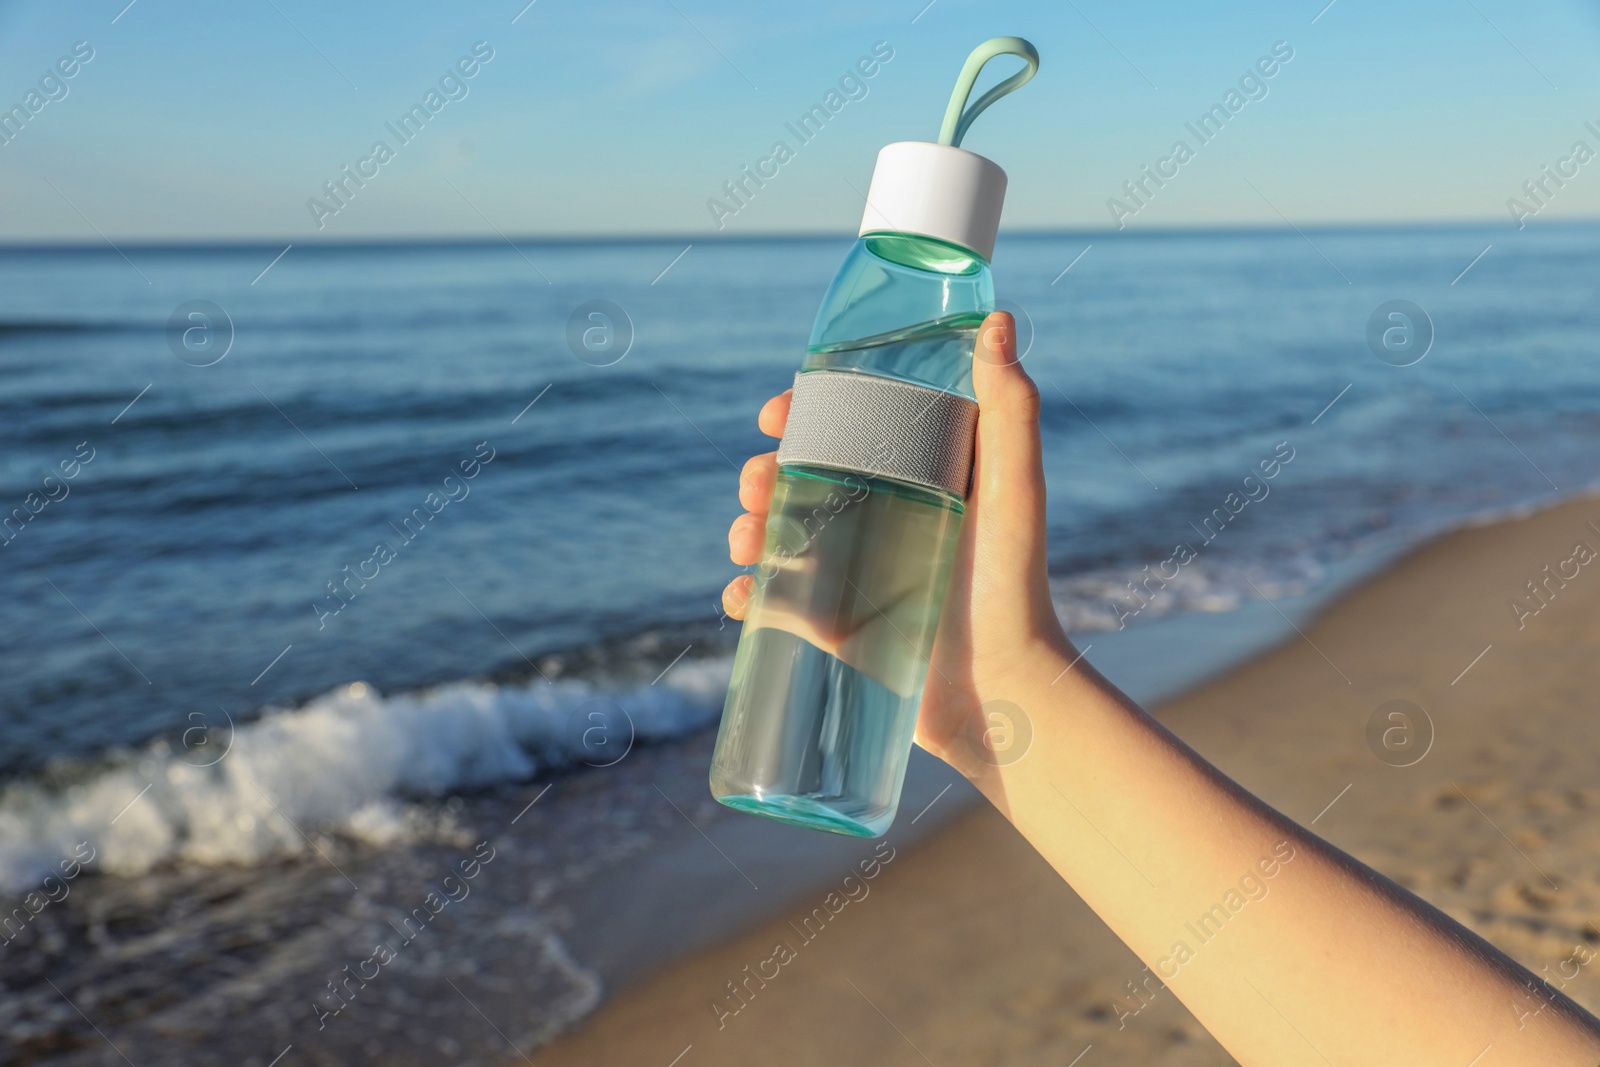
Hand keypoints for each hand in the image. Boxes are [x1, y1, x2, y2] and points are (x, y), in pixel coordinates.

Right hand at [721, 311, 1073, 776]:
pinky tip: (745, 595)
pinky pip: (773, 603)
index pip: (846, 428)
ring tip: (750, 541)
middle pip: (798, 479)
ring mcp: (851, 573)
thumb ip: (1009, 409)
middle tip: (758, 484)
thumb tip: (997, 321)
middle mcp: (878, 519)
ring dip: (746, 528)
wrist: (1000, 692)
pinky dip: (747, 595)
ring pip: (776, 535)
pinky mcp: (832, 627)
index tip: (778, 414)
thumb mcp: (1013, 490)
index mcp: (913, 478)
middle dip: (761, 473)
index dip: (803, 414)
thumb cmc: (1013, 587)